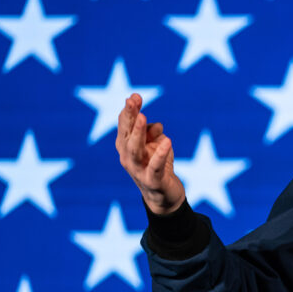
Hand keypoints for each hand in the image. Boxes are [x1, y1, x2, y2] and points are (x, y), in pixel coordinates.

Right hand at [115, 93, 185, 214]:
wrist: (163, 196)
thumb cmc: (158, 166)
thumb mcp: (156, 145)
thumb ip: (154, 133)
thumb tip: (156, 125)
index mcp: (126, 146)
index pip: (125, 126)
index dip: (129, 111)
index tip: (134, 95)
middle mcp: (127, 157)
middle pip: (126, 135)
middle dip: (129, 117)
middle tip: (133, 100)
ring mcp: (137, 170)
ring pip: (134, 150)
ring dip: (138, 133)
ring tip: (143, 117)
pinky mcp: (152, 181)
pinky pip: (155, 167)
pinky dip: (159, 154)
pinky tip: (167, 142)